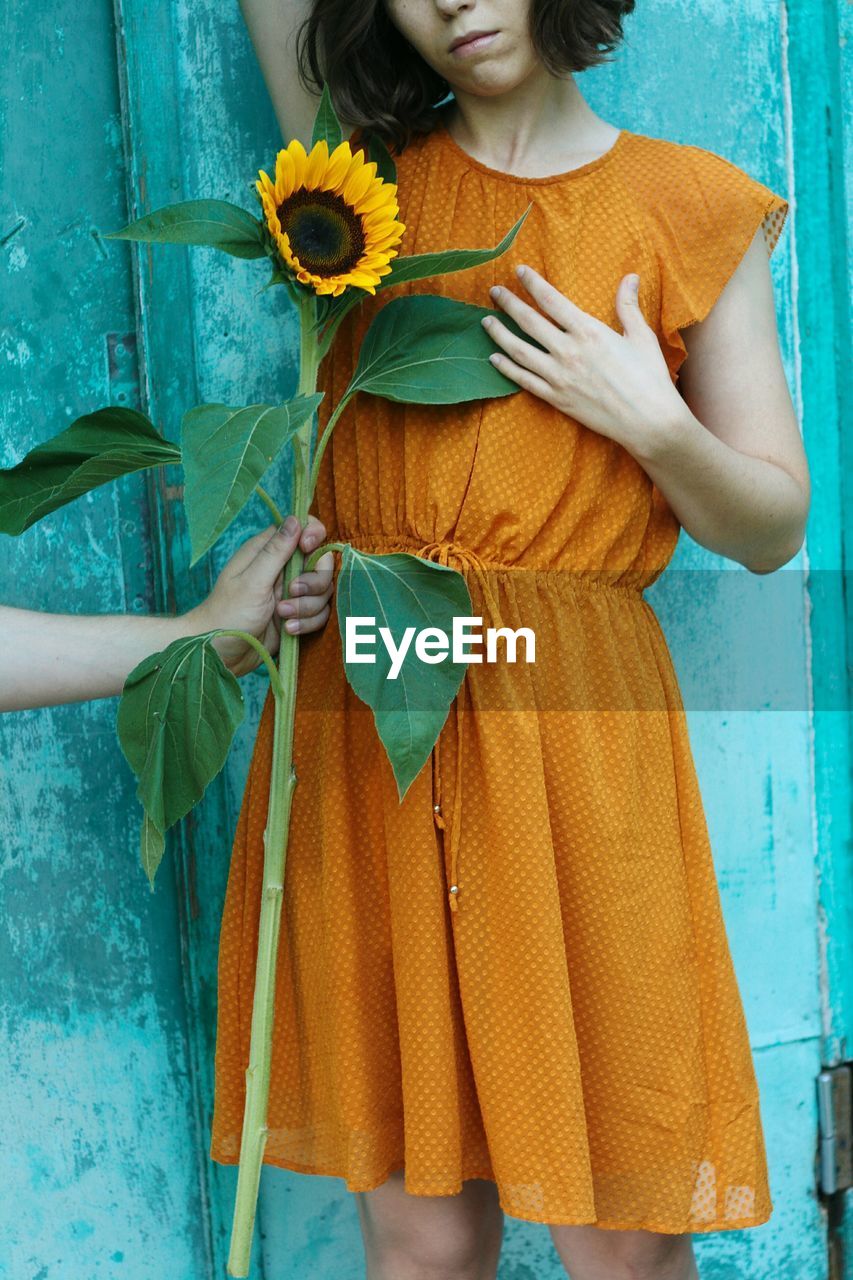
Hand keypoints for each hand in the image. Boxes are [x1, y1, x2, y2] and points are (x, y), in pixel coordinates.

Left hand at [185, 516, 334, 676]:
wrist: (221, 654)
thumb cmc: (228, 614)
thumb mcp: (253, 581)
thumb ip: (276, 551)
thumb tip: (296, 518)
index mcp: (268, 552)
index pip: (303, 529)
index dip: (313, 537)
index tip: (307, 549)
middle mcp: (283, 569)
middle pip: (321, 564)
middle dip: (312, 582)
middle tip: (291, 592)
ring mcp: (292, 593)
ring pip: (322, 592)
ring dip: (307, 607)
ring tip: (282, 617)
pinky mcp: (297, 615)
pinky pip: (318, 613)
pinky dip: (307, 622)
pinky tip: (288, 630)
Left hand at [481, 265, 682, 454]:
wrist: (647, 421)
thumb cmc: (649, 377)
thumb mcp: (642, 336)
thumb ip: (628, 307)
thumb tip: (630, 277)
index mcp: (588, 331)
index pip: (551, 300)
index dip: (532, 283)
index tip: (518, 271)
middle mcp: (568, 351)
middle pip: (529, 322)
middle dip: (508, 304)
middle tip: (494, 292)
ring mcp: (559, 376)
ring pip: (519, 351)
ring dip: (500, 334)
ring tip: (486, 322)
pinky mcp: (556, 398)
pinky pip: (524, 381)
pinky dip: (507, 368)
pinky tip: (494, 358)